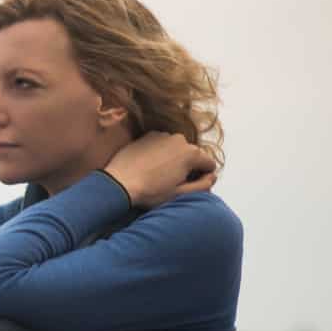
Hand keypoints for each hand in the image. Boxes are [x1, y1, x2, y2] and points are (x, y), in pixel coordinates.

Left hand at [102, 131, 217, 208]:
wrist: (119, 183)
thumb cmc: (150, 192)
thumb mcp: (180, 194)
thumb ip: (203, 185)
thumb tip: (213, 175)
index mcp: (192, 154)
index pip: (209, 164)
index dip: (202, 177)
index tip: (188, 185)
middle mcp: (180, 139)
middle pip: (192, 155)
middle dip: (187, 167)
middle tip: (171, 181)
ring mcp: (162, 135)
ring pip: (176, 149)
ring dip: (173, 159)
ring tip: (158, 174)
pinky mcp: (147, 135)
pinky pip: (161, 144)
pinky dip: (159, 153)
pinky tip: (148, 166)